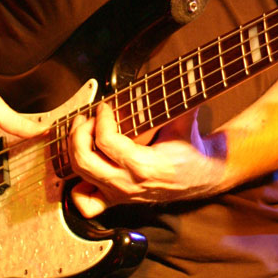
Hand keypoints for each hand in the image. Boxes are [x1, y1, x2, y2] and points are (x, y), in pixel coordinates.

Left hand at [68, 102, 227, 216]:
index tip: (104, 106)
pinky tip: (86, 167)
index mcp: (143, 165)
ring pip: (79, 175)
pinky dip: (77, 186)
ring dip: (75, 149)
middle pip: (84, 160)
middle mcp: (127, 183)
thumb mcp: (183, 120)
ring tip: (83, 132)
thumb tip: (179, 74)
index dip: (101, 118)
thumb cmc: (190, 148)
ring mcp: (120, 194)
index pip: (106, 140)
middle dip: (80, 133)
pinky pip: (86, 203)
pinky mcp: (117, 199)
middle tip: (88, 118)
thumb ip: (177, 99)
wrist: (202, 176)